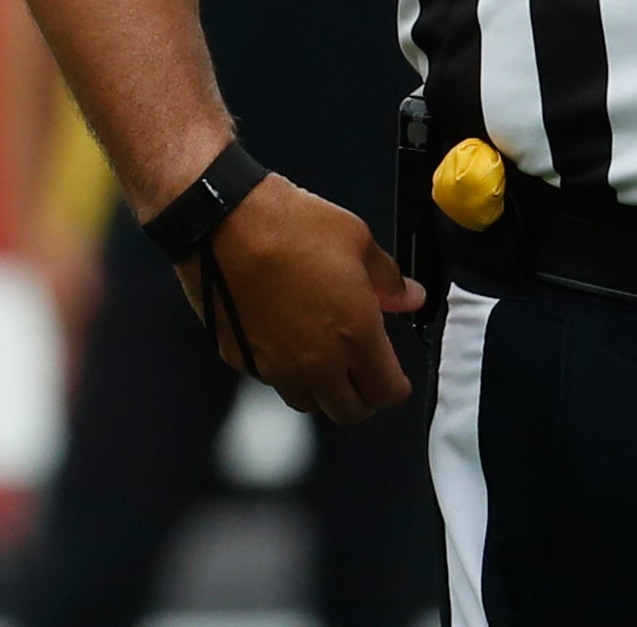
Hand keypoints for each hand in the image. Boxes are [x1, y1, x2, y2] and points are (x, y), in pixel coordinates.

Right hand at [173, 176, 425, 423]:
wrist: (226, 225)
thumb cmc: (297, 227)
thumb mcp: (357, 240)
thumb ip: (388, 280)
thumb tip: (411, 298)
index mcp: (355, 335)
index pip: (385, 391)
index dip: (395, 388)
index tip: (397, 379)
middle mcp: (316, 363)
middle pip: (348, 411)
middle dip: (363, 398)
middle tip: (364, 373)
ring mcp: (276, 367)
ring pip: (308, 402)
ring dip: (323, 391)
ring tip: (328, 362)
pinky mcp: (242, 361)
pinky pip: (273, 381)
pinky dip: (287, 373)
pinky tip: (289, 343)